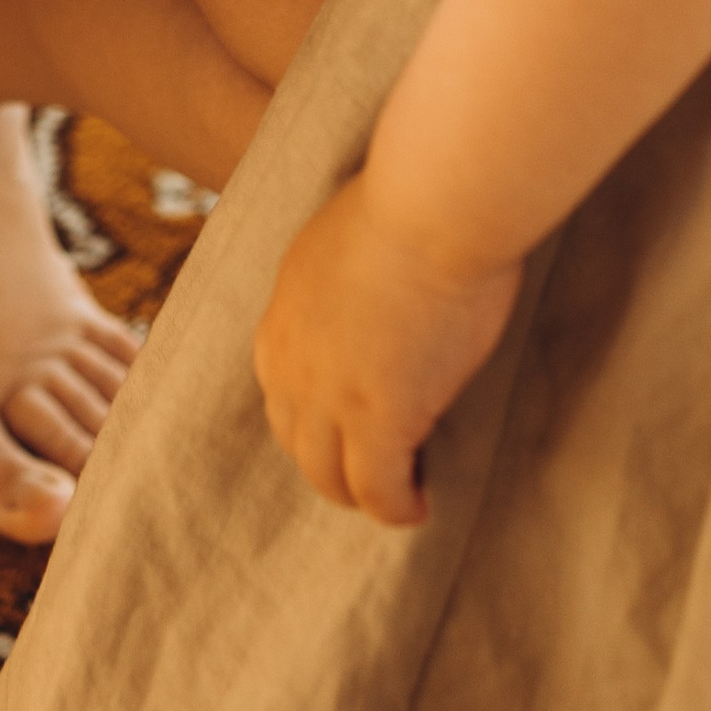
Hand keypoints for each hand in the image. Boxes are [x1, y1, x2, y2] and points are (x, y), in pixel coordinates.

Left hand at [253, 170, 520, 527]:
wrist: (430, 203)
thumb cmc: (409, 203)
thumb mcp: (345, 241)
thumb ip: (340, 283)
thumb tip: (368, 296)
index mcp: (282, 313)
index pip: (280, 388)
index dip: (315, 414)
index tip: (352, 421)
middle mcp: (290, 361)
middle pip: (295, 440)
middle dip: (331, 462)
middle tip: (373, 468)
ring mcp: (329, 395)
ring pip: (329, 476)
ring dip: (360, 492)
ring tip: (396, 495)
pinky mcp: (378, 419)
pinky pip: (379, 491)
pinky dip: (396, 507)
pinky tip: (419, 504)